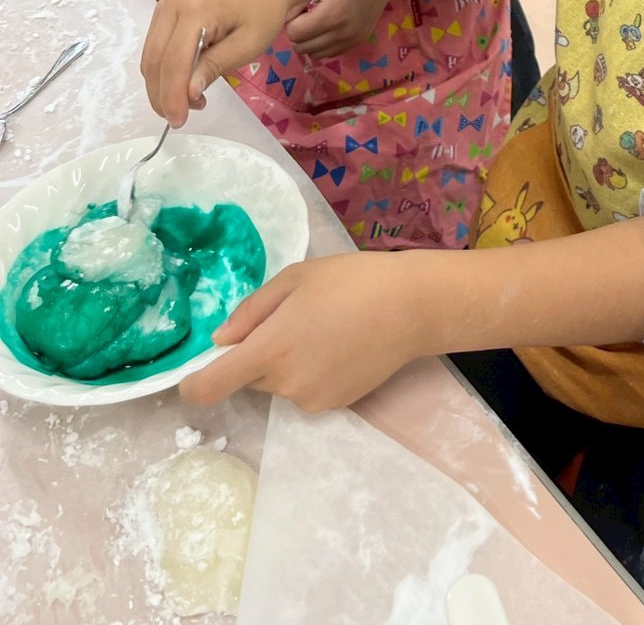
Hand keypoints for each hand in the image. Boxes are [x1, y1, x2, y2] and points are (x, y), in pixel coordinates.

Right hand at [142, 0, 289, 126]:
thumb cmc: (262, 12)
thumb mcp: (247, 44)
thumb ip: (215, 66)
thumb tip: (187, 94)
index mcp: (194, 9)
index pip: (174, 61)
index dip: (172, 96)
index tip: (178, 121)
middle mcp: (171, 3)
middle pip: (155, 60)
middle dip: (162, 95)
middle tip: (182, 118)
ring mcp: (164, 4)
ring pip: (151, 56)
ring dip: (162, 85)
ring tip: (191, 102)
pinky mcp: (164, 10)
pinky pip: (156, 47)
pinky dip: (165, 70)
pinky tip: (187, 82)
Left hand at [179, 254, 428, 410]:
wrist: (412, 307)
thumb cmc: (351, 280)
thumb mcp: (295, 278)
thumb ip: (251, 311)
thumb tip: (221, 341)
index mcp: (269, 350)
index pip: (210, 387)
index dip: (193, 385)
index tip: (193, 374)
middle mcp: (285, 384)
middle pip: (250, 377)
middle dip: (260, 353)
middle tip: (293, 318)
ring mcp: (311, 399)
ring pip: (280, 383)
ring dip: (287, 362)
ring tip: (324, 327)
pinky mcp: (335, 405)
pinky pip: (306, 389)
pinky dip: (312, 371)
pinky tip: (340, 345)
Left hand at [285, 0, 395, 58]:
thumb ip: (300, 0)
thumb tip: (283, 16)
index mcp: (331, 16)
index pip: (294, 32)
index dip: (291, 20)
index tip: (299, 9)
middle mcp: (342, 33)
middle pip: (301, 47)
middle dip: (298, 32)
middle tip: (305, 16)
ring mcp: (351, 41)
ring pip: (314, 55)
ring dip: (309, 41)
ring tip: (315, 23)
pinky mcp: (357, 43)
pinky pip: (329, 54)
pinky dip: (322, 45)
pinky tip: (327, 29)